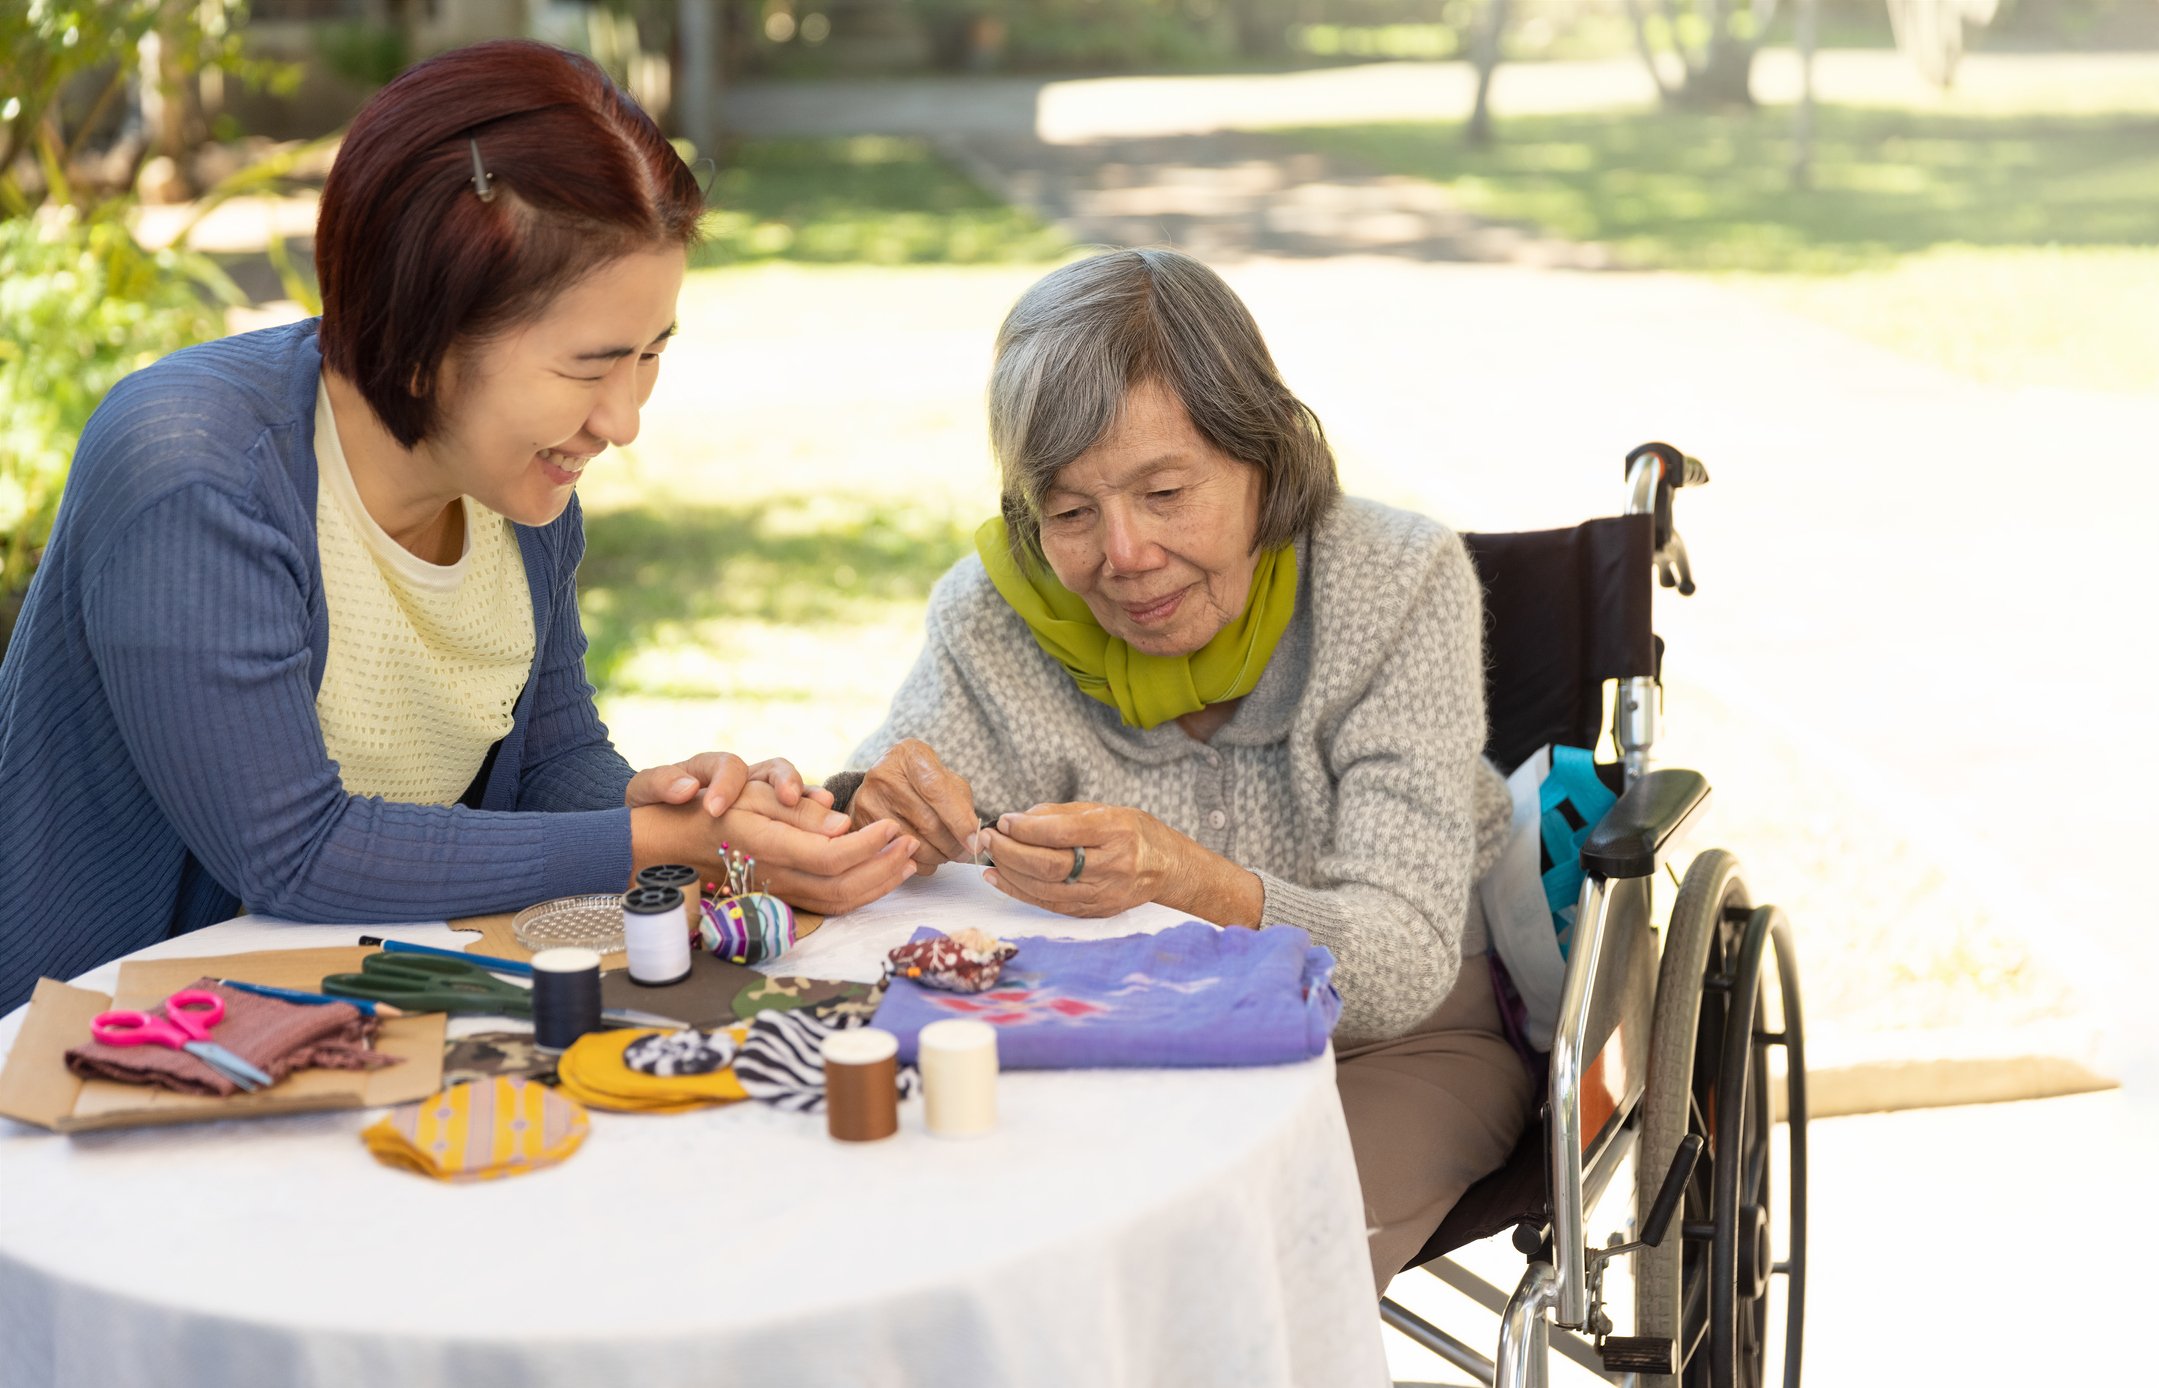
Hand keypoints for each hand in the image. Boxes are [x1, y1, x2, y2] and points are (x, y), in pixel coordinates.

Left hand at [626, 753, 834, 818]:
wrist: (658, 820)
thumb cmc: (655, 804)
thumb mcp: (647, 790)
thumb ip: (661, 782)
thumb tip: (685, 788)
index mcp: (713, 768)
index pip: (725, 765)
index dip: (725, 784)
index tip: (714, 808)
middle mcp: (745, 779)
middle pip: (774, 769)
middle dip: (785, 782)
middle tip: (788, 797)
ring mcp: (764, 798)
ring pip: (794, 790)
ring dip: (808, 800)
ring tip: (821, 806)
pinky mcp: (774, 820)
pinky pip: (800, 816)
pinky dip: (815, 820)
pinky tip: (830, 832)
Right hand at [706, 782, 920, 914]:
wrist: (680, 843)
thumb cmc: (718, 808)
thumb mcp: (754, 794)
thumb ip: (800, 812)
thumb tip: (843, 825)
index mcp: (771, 848)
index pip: (833, 857)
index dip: (868, 844)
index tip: (892, 824)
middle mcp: (778, 878)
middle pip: (844, 886)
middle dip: (885, 865)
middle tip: (910, 841)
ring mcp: (782, 894)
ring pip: (840, 902)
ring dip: (880, 883)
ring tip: (907, 860)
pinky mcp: (786, 899)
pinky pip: (831, 905)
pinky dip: (863, 894)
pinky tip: (882, 876)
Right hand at [850, 738, 979, 875]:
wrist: (880, 783)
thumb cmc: (919, 782)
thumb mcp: (943, 778)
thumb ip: (960, 802)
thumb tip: (972, 837)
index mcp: (910, 756)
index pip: (938, 792)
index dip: (959, 821)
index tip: (975, 841)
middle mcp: (884, 775)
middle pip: (927, 823)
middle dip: (952, 845)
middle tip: (965, 852)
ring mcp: (867, 801)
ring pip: (912, 844)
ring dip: (938, 857)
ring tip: (947, 853)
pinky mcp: (859, 825)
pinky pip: (896, 856)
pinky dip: (919, 863)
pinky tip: (927, 856)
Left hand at [976, 802, 1179, 917]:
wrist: (1168, 868)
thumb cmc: (1134, 832)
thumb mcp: (1103, 809)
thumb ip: (1059, 814)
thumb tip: (1015, 821)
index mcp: (1116, 832)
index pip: (1062, 833)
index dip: (1027, 829)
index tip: (1003, 821)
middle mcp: (1112, 865)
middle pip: (1050, 865)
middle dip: (1010, 852)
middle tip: (986, 838)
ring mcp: (1103, 893)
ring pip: (1045, 888)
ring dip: (1009, 874)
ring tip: (988, 858)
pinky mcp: (1094, 911)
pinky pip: (1050, 904)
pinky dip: (1020, 891)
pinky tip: (1000, 879)